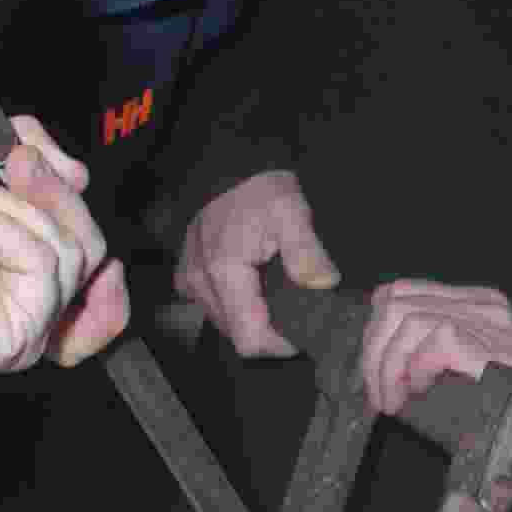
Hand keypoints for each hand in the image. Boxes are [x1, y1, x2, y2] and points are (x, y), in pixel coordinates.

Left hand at [0, 121, 129, 379]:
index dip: (80, 203)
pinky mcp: (20, 336)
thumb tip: (80, 172)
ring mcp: (29, 320)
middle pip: (91, 241)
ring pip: (73, 248)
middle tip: (12, 162)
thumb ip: (24, 148)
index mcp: (17, 264)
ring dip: (10, 205)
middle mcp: (30, 298)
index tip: (45, 164)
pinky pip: (43, 263)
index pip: (90, 244)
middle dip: (52, 191)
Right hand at [179, 168, 339, 356]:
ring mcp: (189, 282)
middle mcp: (199, 283)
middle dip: (270, 330)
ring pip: (226, 324)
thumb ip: (306, 251)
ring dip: (253, 317)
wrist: (233, 166)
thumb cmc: (262, 189)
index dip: (280, 345)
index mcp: (223, 272)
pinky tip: (255, 285)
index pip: (250, 339)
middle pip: (239, 335)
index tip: (305, 332)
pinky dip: (237, 304)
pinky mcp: (186, 278)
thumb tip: (324, 283)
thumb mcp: (292, 212)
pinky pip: (214, 307)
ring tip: (276, 291)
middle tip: (297, 307)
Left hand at [360, 279, 511, 416]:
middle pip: (398, 303)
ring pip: (409, 320)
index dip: (374, 331)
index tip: (371, 374)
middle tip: (377, 395)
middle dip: (374, 353)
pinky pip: (435, 341)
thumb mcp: (440, 373)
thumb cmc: (479, 417)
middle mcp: (487, 306)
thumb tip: (369, 347)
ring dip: (389, 368)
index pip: (401, 293)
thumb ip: (413, 348)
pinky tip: (420, 392)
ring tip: (393, 401)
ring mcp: (493, 323)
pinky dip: (416, 369)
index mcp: (474, 305)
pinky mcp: (494, 344)